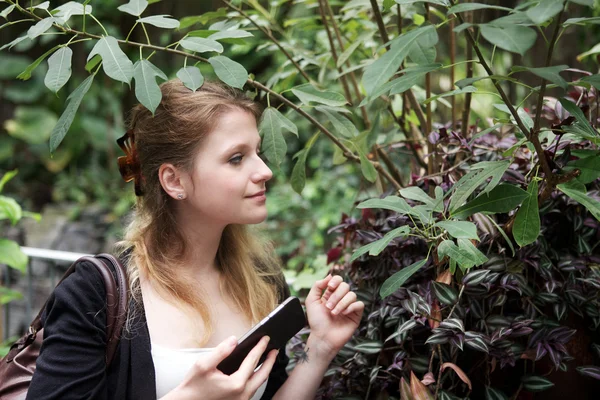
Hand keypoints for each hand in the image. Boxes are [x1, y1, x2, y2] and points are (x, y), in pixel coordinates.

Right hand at [162, 335, 277, 399]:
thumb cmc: (193, 386)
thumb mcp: (203, 365)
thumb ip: (221, 351)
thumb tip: (234, 340)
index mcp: (236, 384)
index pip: (253, 361)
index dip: (260, 347)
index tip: (266, 339)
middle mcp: (242, 394)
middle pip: (263, 375)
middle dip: (270, 361)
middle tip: (275, 349)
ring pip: (258, 383)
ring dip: (264, 370)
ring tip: (267, 359)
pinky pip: (252, 389)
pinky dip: (256, 378)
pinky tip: (254, 371)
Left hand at [305, 274, 364, 355]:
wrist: (322, 337)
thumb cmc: (316, 321)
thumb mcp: (311, 301)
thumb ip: (317, 286)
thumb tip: (330, 275)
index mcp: (330, 294)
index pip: (338, 280)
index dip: (335, 281)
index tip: (330, 287)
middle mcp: (341, 299)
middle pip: (345, 286)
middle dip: (336, 295)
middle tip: (328, 307)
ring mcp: (349, 306)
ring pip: (352, 295)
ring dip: (342, 303)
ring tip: (334, 313)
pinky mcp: (356, 315)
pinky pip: (359, 304)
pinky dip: (351, 307)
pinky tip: (344, 313)